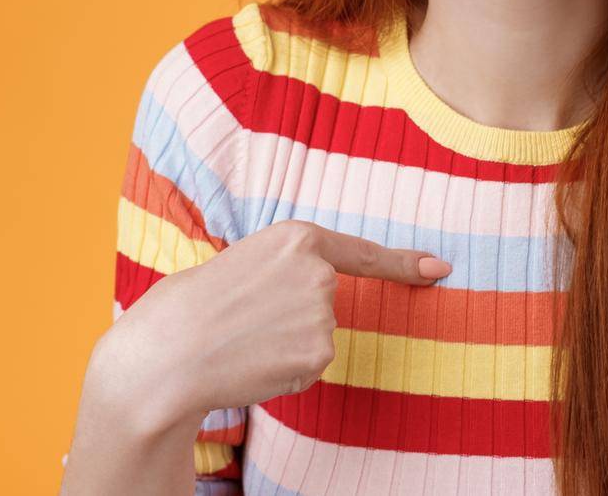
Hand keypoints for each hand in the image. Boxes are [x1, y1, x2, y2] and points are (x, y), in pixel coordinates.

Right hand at [102, 218, 452, 429]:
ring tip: (242, 340)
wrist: (166, 353)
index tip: (441, 268)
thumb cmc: (188, 308)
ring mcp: (323, 311)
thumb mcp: (240, 263)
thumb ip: (283, 271)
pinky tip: (253, 363)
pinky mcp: (320, 351)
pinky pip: (310, 367)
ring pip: (318, 339)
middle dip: (293, 320)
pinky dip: (285, 372)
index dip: (404, 263)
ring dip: (286, 347)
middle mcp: (319, 270)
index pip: (361, 253)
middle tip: (243, 322)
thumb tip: (316, 295)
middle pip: (326, 305)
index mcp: (297, 236)